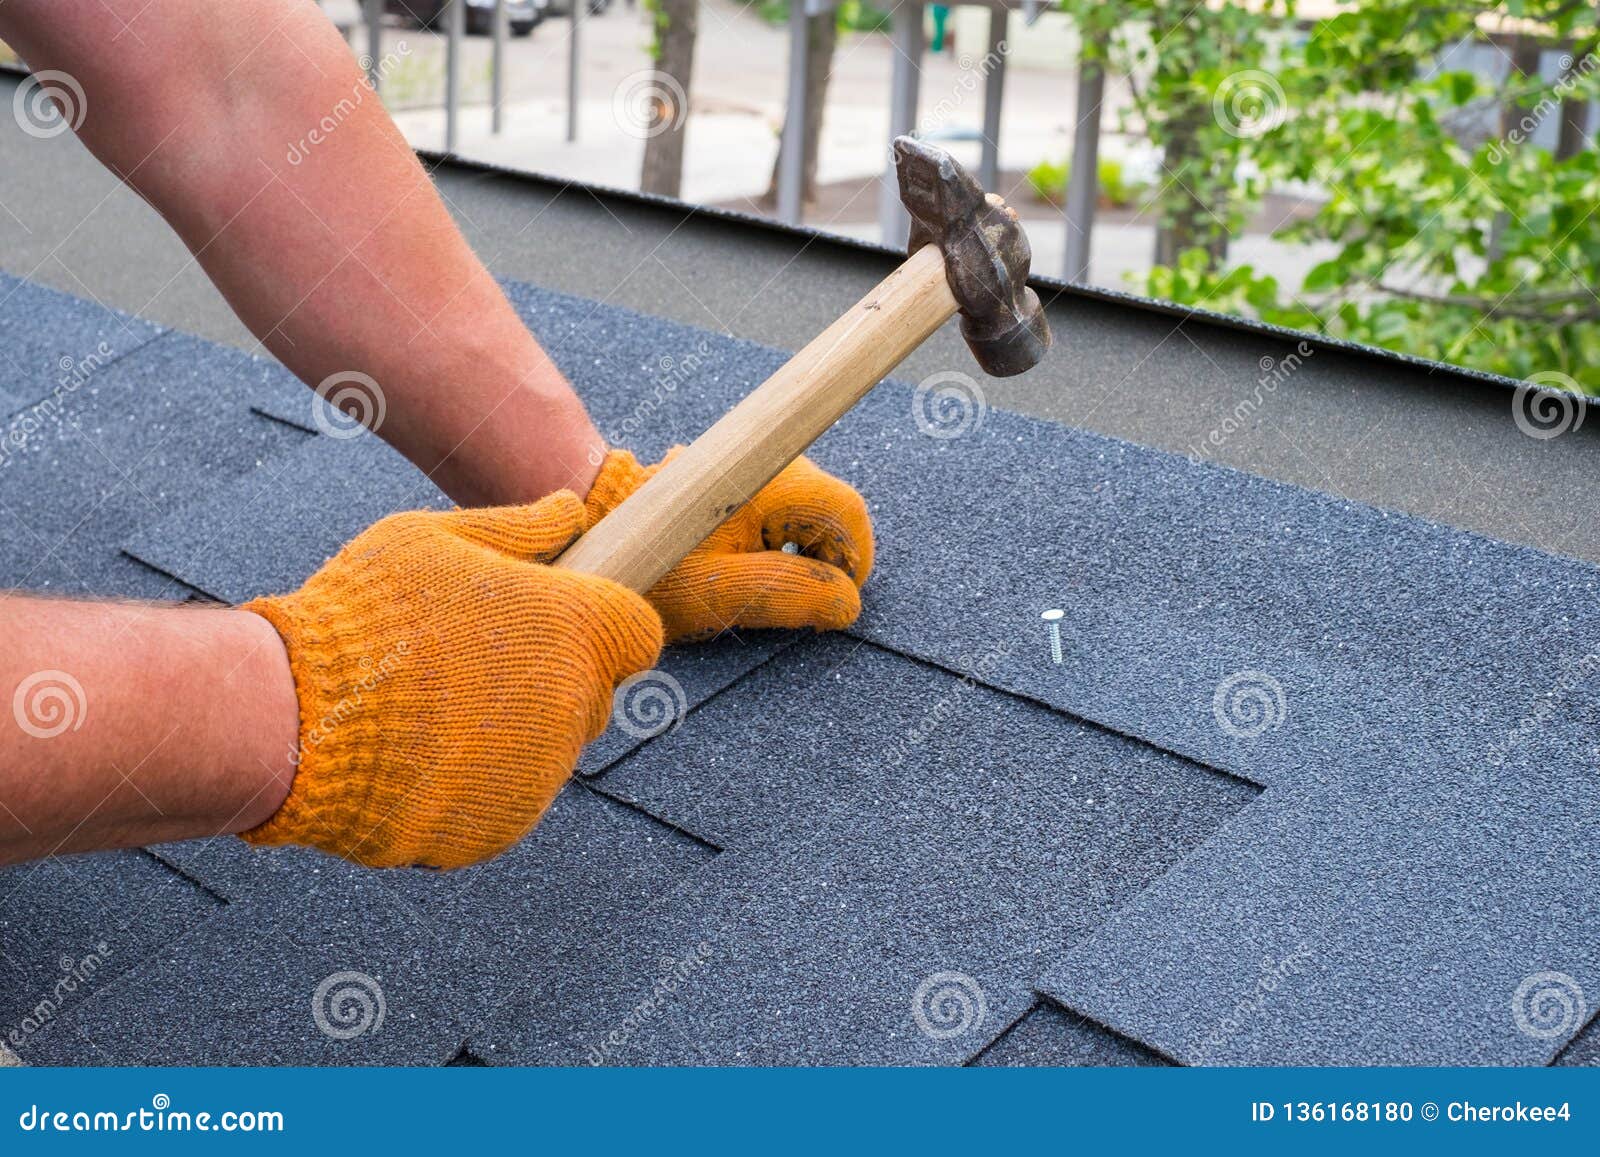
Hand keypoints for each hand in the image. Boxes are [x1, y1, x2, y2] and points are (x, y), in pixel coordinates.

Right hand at [241, 493, 661, 868]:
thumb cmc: (363, 615)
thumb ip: (515, 530)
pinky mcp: (503, 826)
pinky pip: (507, 799)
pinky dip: (476, 783)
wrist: (296, 720)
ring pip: (550, 750)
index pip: (638, 634)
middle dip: (553, 679)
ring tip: (431, 709)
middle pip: (594, 695)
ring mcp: (540, 773)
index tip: (557, 623)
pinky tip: (418, 755)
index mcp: (571, 629)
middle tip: (472, 664)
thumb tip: (571, 510)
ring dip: (512, 732)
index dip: (603, 626)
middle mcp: (572, 705)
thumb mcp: (432, 541)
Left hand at [585, 450, 874, 642]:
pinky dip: (777, 538)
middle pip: (828, 507)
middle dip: (824, 558)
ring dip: (800, 550)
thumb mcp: (720, 593)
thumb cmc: (651, 564)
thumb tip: (847, 602)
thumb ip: (791, 595)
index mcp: (767, 481)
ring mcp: (748, 463)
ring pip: (805, 507)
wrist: (592, 532)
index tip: (838, 599)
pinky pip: (778, 505)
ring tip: (764, 585)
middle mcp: (764, 460)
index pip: (845, 509)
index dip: (853, 559)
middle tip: (799, 603)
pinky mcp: (734, 475)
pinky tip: (746, 566)